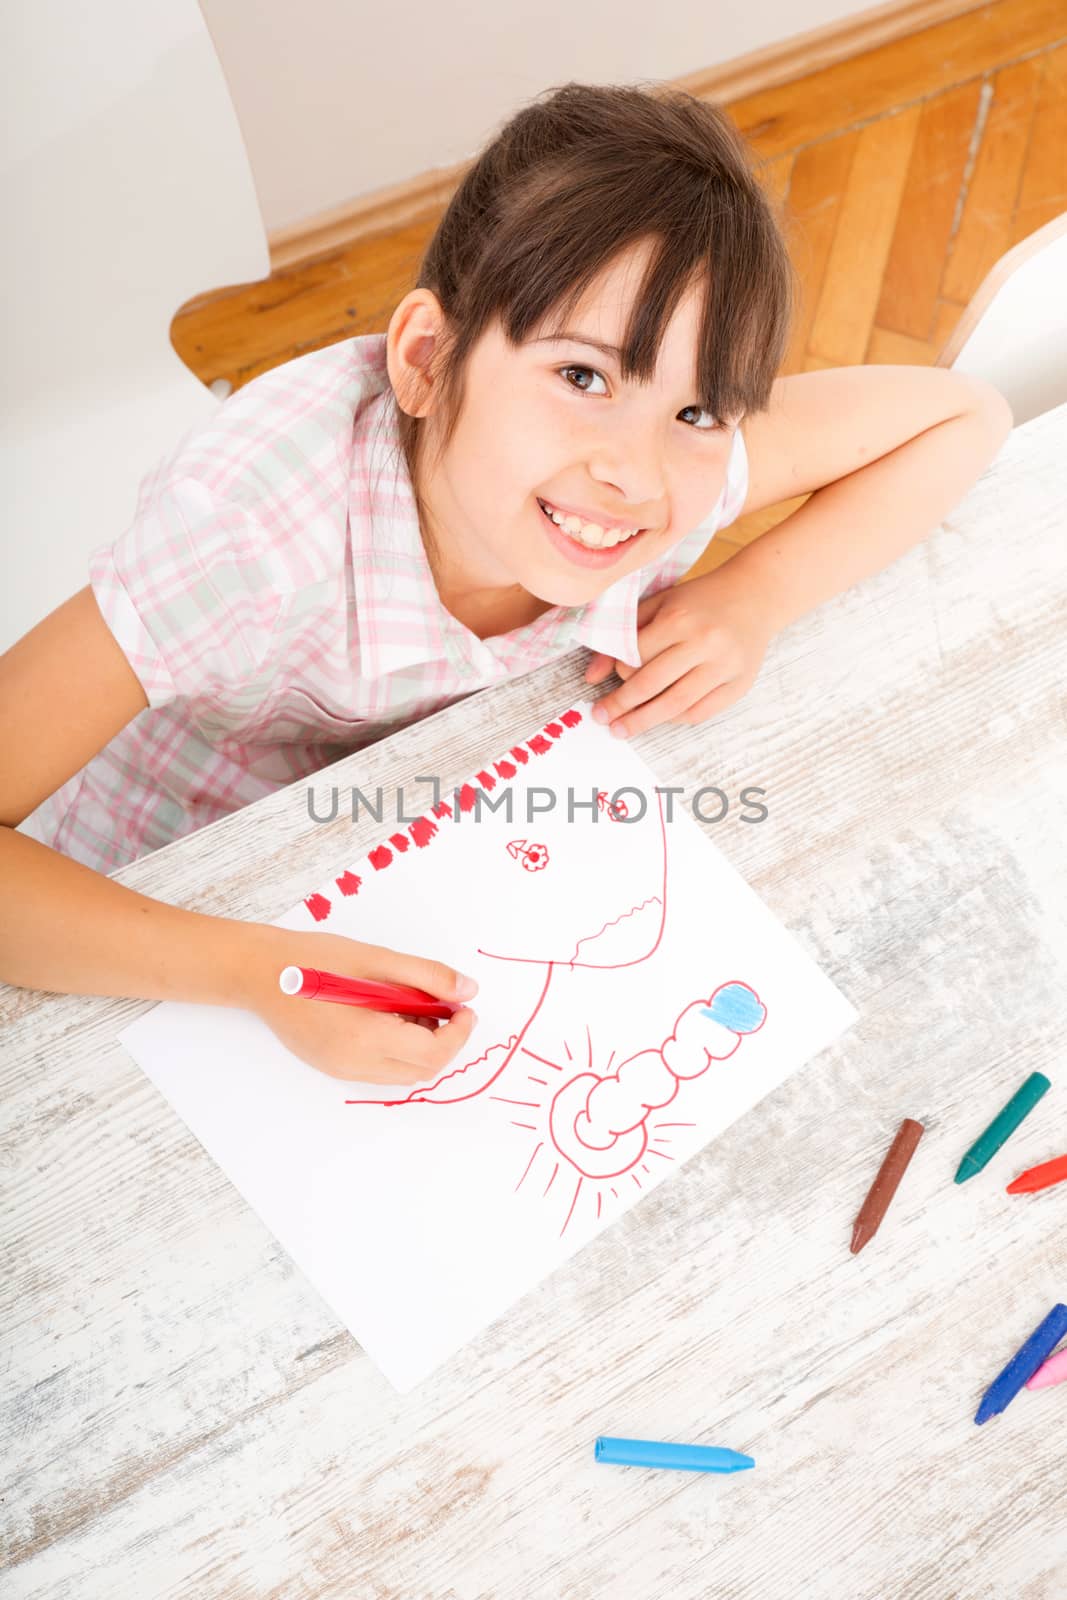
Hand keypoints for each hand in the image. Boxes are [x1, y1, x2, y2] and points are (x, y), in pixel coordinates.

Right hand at [242, 926, 478, 1085]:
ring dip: (422, 1048)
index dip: (458, 1033)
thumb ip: (427, 976)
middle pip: (421, 1071)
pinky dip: (398, 1050)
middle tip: (447, 1007)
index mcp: (366, 1038)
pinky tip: (391, 1018)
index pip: (432, 1054)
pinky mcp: (331, 1066)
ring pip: (401, 1075)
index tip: (465, 1008)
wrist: (260, 972)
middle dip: (445, 1042)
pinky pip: (379, 1070)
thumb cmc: (314, 959)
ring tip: (417, 1009)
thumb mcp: (377, 959)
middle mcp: (353, 1064)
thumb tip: (468, 990)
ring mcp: (340, 1070)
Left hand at [583, 568, 775, 738]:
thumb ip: (623, 634)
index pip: (636, 656)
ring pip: (675, 705)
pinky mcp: (739, 684)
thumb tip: (591, 676)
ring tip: (622, 730)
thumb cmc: (700, 600)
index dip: (618, 670)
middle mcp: (704, 643)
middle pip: (652, 684)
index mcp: (680, 618)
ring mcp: (725, 667)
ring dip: (644, 721)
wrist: (755, 596)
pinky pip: (700, 712)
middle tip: (602, 718)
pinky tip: (660, 718)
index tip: (611, 677)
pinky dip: (676, 719)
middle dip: (621, 705)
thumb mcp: (659, 603)